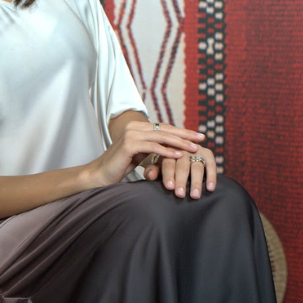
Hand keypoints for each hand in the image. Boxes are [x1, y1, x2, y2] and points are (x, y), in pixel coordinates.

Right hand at [89, 119, 204, 187]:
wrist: (100, 175)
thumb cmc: (120, 167)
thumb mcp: (141, 155)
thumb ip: (153, 149)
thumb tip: (173, 149)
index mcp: (138, 127)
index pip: (164, 128)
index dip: (182, 132)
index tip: (198, 136)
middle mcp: (135, 127)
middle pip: (165, 129)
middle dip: (186, 134)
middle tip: (202, 138)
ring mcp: (131, 134)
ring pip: (161, 137)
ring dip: (180, 143)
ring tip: (194, 149)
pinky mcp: (129, 144)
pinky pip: (153, 147)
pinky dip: (167, 151)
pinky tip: (179, 155)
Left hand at [143, 141, 216, 198]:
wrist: (180, 152)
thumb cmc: (166, 164)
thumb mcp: (157, 166)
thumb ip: (153, 171)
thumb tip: (149, 175)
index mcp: (168, 149)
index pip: (168, 162)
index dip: (168, 175)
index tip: (169, 187)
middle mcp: (183, 148)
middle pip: (182, 165)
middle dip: (181, 180)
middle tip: (180, 194)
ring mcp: (197, 150)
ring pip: (197, 166)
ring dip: (196, 182)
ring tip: (195, 196)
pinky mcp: (208, 153)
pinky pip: (211, 165)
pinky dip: (211, 177)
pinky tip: (210, 188)